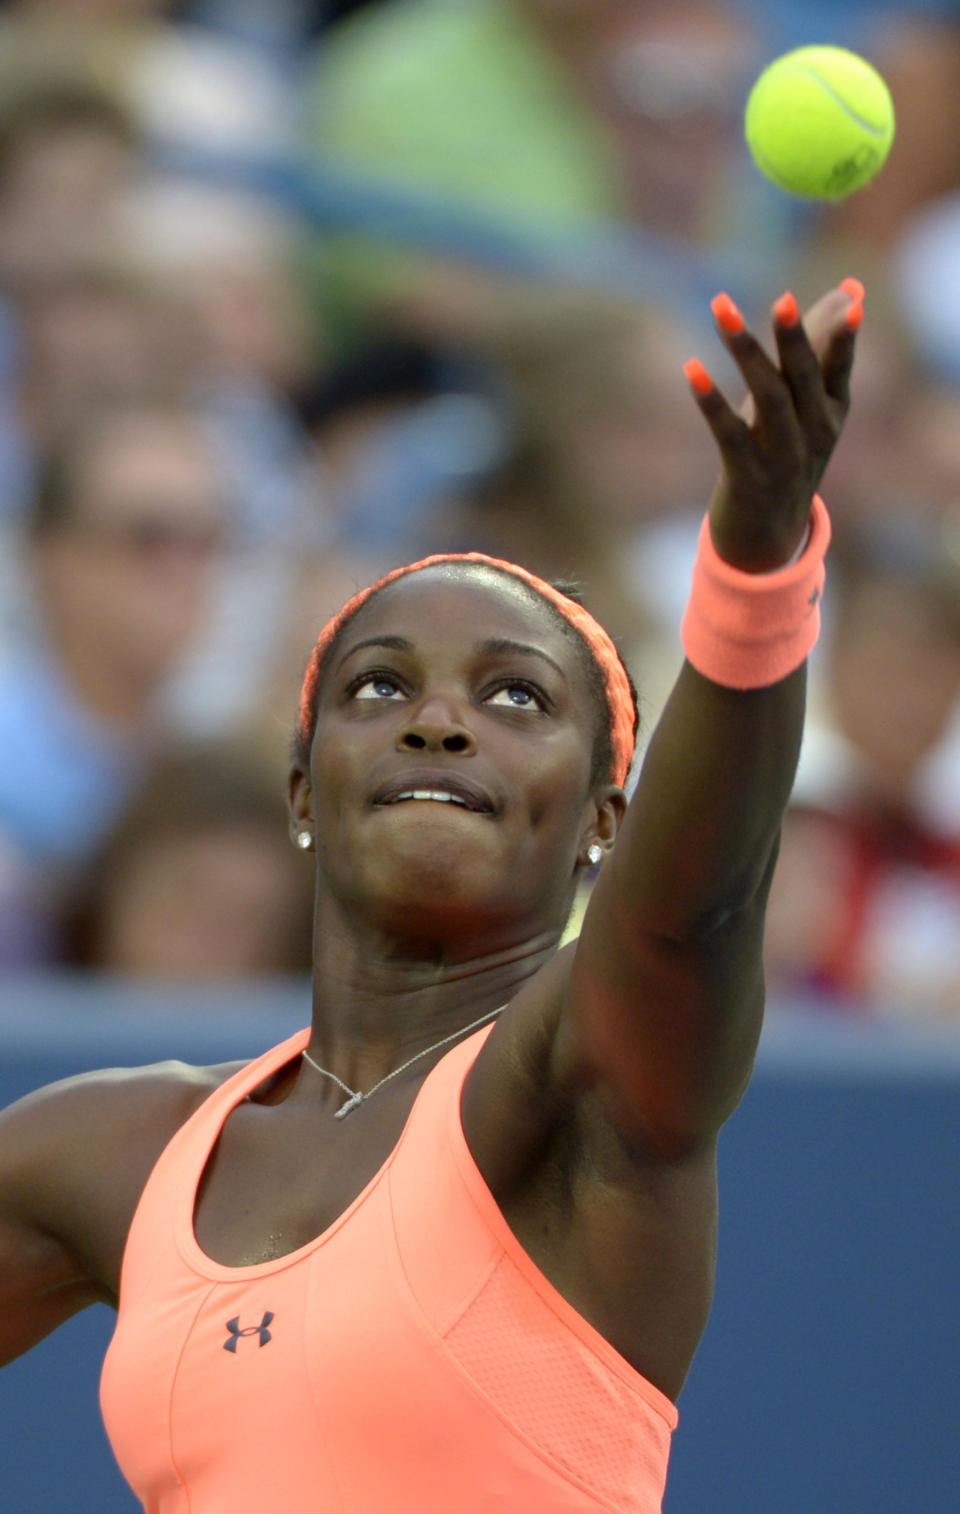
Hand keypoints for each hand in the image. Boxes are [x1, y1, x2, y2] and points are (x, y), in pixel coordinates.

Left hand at [685, 281, 861, 571]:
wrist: (767, 536)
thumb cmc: (785, 453)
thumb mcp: (807, 407)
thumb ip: (822, 348)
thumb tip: (848, 288)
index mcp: (831, 413)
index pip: (839, 369)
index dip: (845, 339)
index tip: (854, 303)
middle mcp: (814, 435)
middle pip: (802, 379)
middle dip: (794, 337)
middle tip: (782, 299)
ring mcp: (782, 459)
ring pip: (767, 399)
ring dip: (746, 352)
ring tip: (723, 310)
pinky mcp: (747, 477)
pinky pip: (729, 434)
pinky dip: (711, 401)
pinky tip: (692, 368)